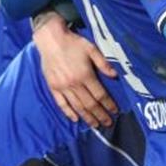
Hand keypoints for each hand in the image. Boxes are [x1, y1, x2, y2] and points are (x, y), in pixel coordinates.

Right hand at [32, 12, 118, 126]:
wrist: (50, 39)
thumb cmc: (73, 43)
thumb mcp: (92, 49)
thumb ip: (104, 63)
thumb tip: (115, 75)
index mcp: (85, 75)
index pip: (100, 94)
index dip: (108, 104)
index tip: (115, 111)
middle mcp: (74, 83)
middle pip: (89, 104)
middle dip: (100, 115)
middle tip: (108, 124)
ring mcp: (62, 87)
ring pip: (77, 106)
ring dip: (87, 117)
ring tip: (95, 125)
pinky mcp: (53, 87)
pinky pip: (61, 103)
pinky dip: (68, 112)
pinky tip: (75, 119)